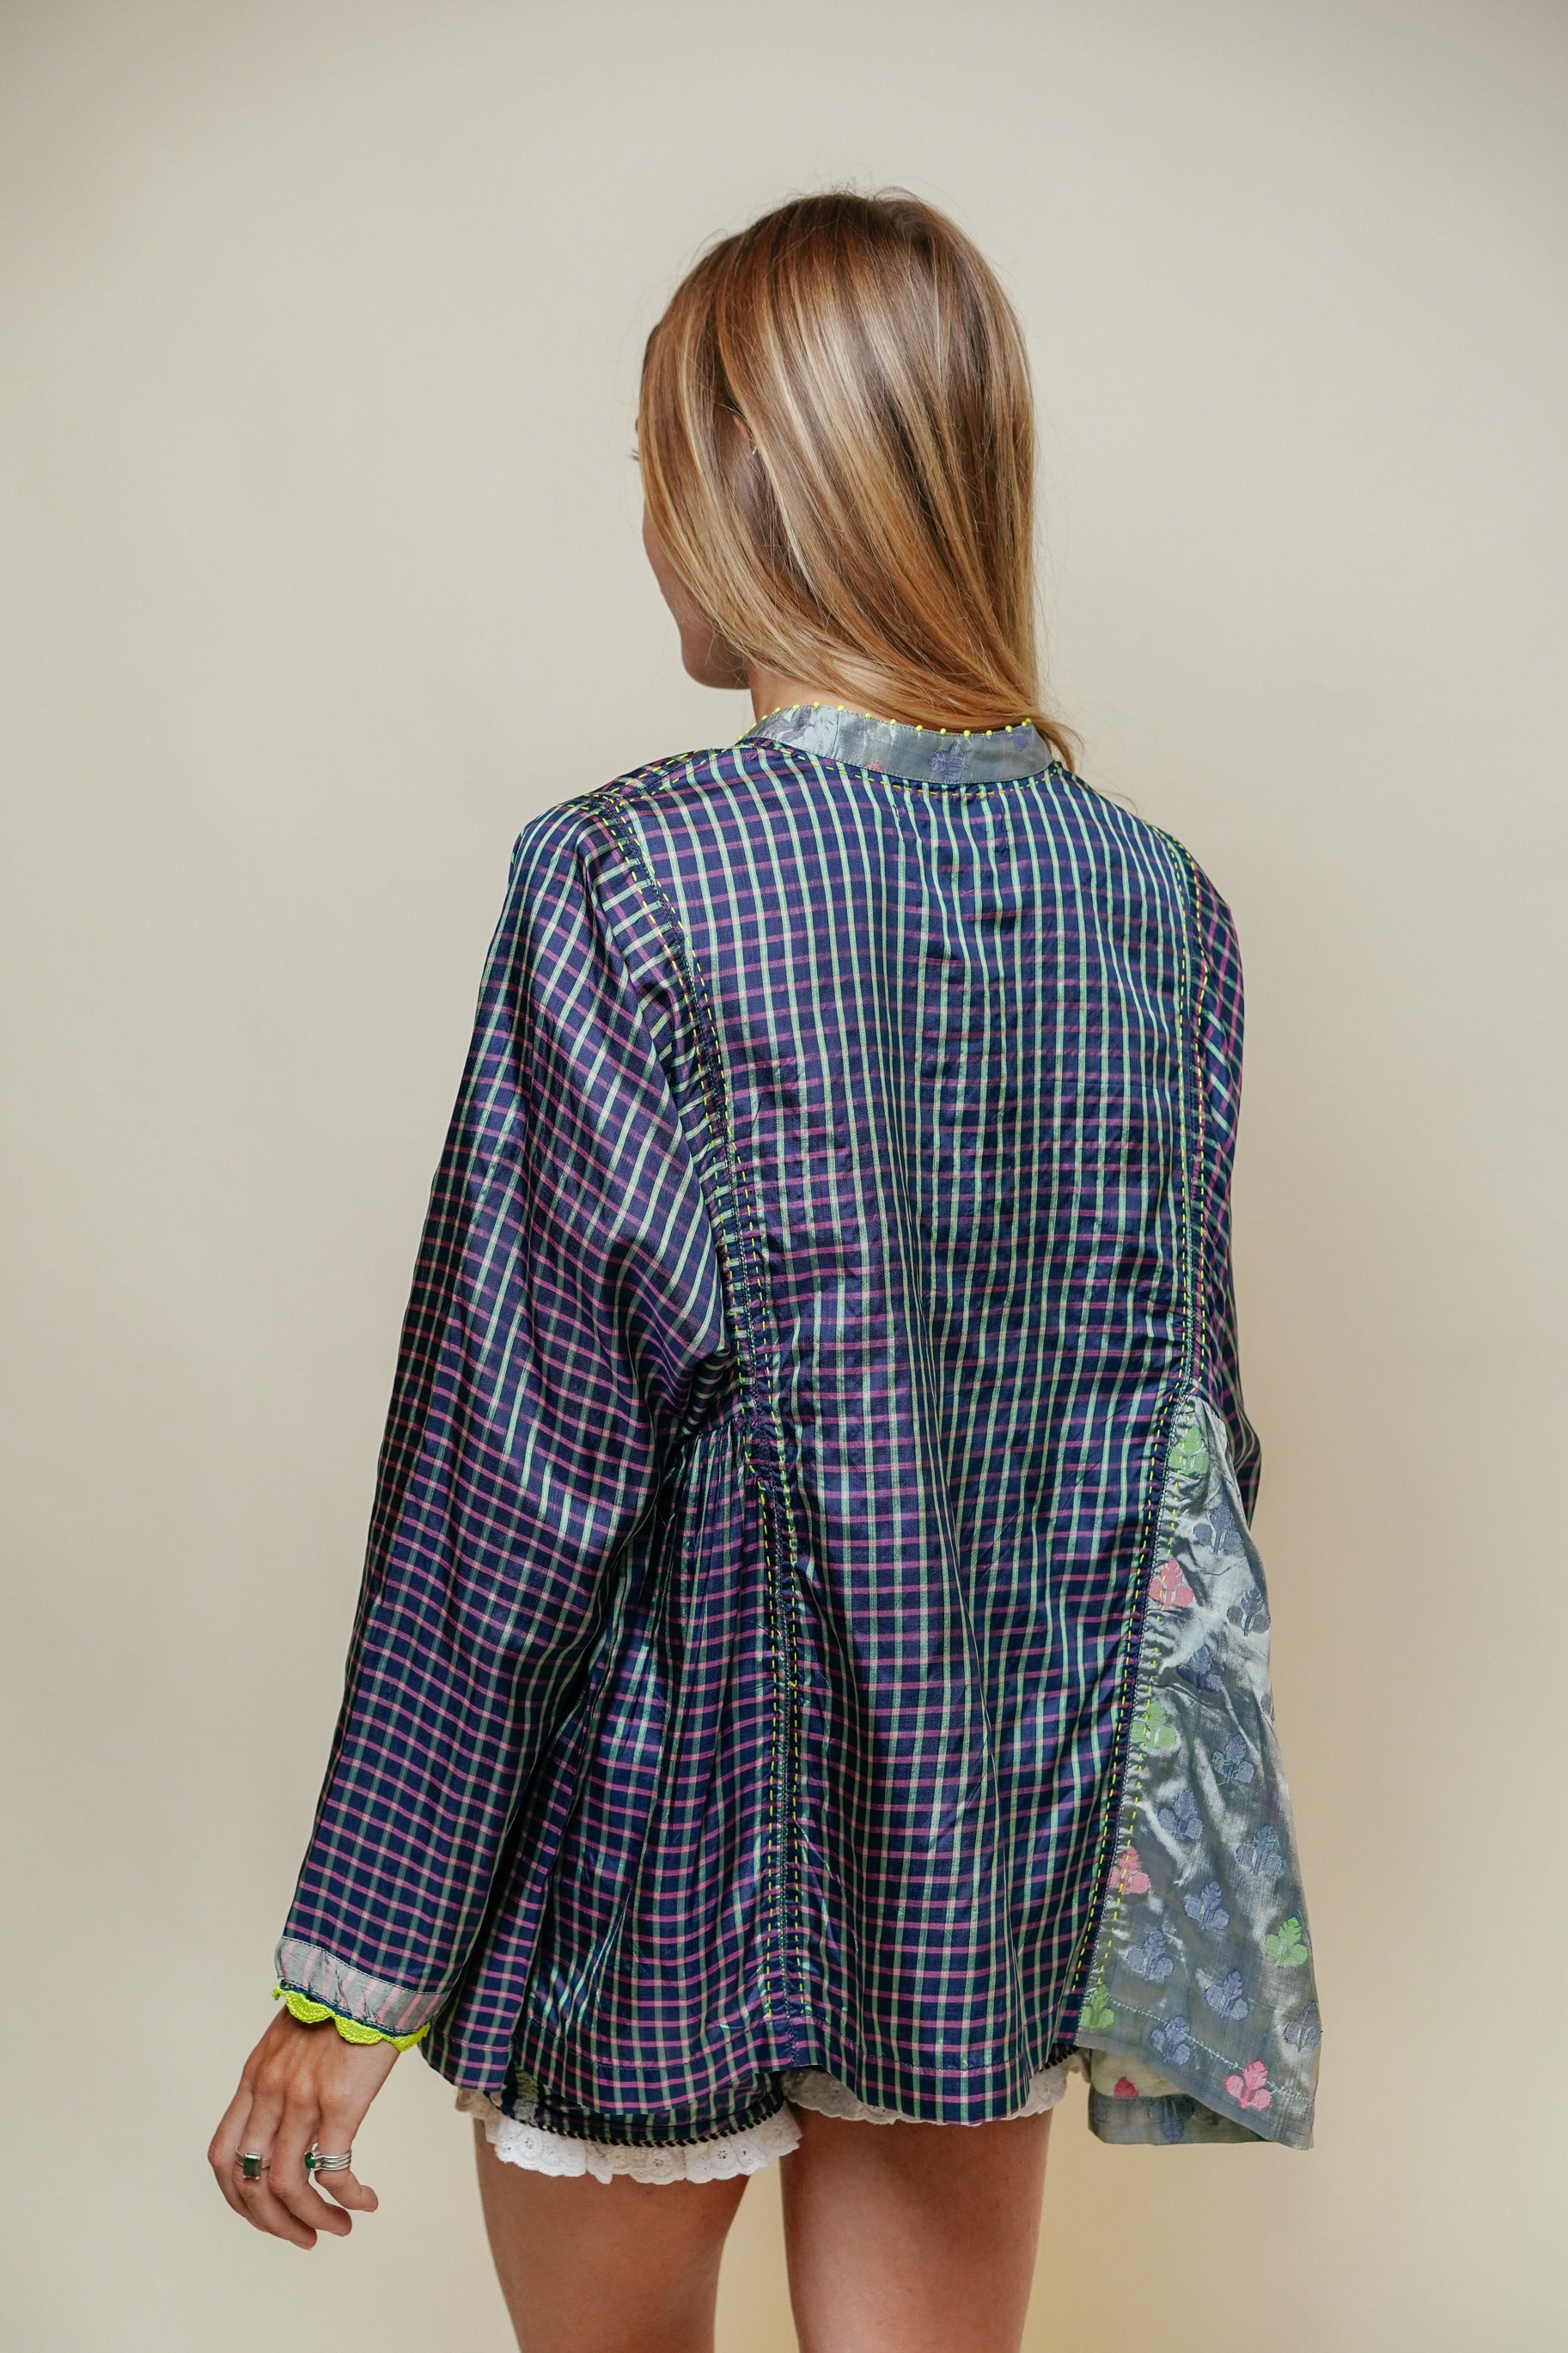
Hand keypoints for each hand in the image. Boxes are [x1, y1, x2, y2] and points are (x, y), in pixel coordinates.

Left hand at [209, 2008, 400, 2247]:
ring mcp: (301, 2098)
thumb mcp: (293, 2039)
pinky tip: (366, 2201)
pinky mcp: (339, 2102)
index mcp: (254, 2078)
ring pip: (288, 2186)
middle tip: (304, 2237)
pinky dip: (347, 2198)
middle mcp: (269, 2092)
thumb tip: (291, 2117)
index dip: (238, 2198)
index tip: (268, 2214)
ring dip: (311, 2220)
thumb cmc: (341, 2001)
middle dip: (273, 2223)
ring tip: (339, 2229)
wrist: (371, 1969)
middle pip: (249, 2182)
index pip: (223, 2156)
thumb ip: (282, 2076)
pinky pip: (333, 2172)